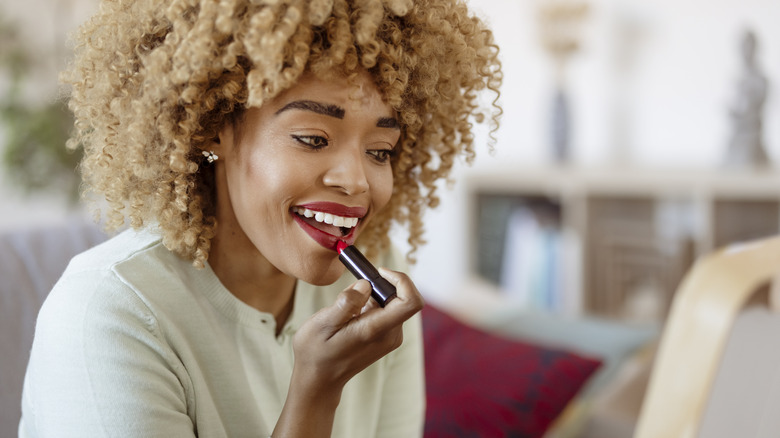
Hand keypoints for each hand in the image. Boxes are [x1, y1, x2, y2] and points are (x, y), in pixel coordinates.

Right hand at [293, 268, 423, 391]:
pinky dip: (370, 304)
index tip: (379, 272)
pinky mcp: (385, 337)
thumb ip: (347, 303)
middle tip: (351, 290)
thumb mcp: (323, 324)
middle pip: (400, 297)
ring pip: (391, 302)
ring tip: (344, 309)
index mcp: (376, 330)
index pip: (410, 301)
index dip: (401, 280)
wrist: (318, 380)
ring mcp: (389, 337)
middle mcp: (390, 335)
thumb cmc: (316, 353)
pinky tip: (349, 316)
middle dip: (379, 285)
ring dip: (371, 296)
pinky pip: (385, 311)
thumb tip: (366, 284)